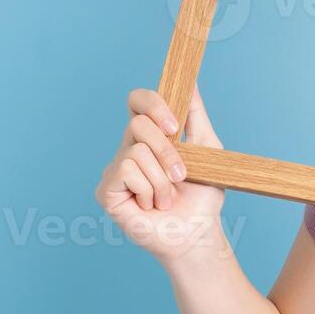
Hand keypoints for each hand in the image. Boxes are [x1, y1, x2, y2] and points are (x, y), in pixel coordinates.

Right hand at [93, 83, 227, 266]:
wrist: (198, 232)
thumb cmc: (202, 194)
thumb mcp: (207, 148)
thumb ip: (196, 115)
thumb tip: (190, 81)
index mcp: (150, 136)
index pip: (137, 101)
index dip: (152, 104)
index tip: (174, 125)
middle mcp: (128, 148)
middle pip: (138, 124)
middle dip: (167, 151)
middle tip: (182, 175)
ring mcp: (115, 169)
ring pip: (136, 152)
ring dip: (162, 179)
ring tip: (168, 197)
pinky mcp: (106, 190)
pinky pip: (125, 171)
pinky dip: (148, 189)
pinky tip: (151, 205)